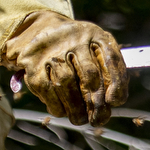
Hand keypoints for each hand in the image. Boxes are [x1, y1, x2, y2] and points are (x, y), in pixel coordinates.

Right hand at [3, 11, 127, 125]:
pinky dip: (57, 105)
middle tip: (98, 119)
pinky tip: (63, 111)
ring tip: (80, 120)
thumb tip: (113, 102)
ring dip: (75, 108)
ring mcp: (52, 49)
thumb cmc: (75, 50)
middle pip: (89, 74)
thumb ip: (108, 71)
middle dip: (96, 102)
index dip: (116, 81)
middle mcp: (74, 38)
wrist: (37, 30)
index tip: (115, 102)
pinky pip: (47, 89)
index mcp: (94, 34)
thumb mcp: (95, 51)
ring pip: (66, 83)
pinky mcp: (34, 63)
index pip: (111, 57)